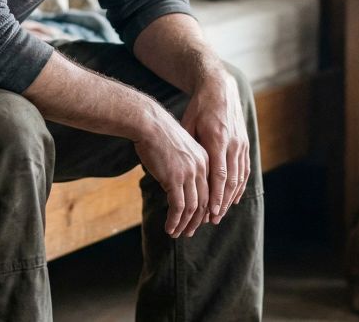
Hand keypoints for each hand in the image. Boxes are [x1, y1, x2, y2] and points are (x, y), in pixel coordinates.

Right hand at [133, 105, 209, 237]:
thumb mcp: (180, 149)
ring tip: (177, 233)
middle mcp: (201, 168)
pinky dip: (174, 220)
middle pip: (204, 202)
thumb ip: (185, 164)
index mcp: (205, 160)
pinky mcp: (175, 179)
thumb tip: (179, 182)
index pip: (209, 190)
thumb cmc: (159, 134)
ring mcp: (189, 174)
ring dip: (184, 224)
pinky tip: (169, 228)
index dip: (205, 208)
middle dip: (196, 220)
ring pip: (192, 207)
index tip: (198, 220)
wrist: (148, 123)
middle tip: (189, 232)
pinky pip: (178, 206)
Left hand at [181, 71, 248, 226]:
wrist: (220, 87)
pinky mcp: (245, 143)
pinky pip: (245, 169)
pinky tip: (234, 198)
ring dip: (231, 197)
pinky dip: (240, 185)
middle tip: (214, 220)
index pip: (219, 174)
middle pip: (230, 180)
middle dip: (222, 202)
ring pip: (239, 177)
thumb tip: (180, 169)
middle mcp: (233, 143)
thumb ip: (189, 146)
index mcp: (217, 139)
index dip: (216, 195)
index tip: (211, 212)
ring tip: (221, 214)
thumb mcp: (189, 123)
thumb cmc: (199, 106)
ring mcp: (241, 143)